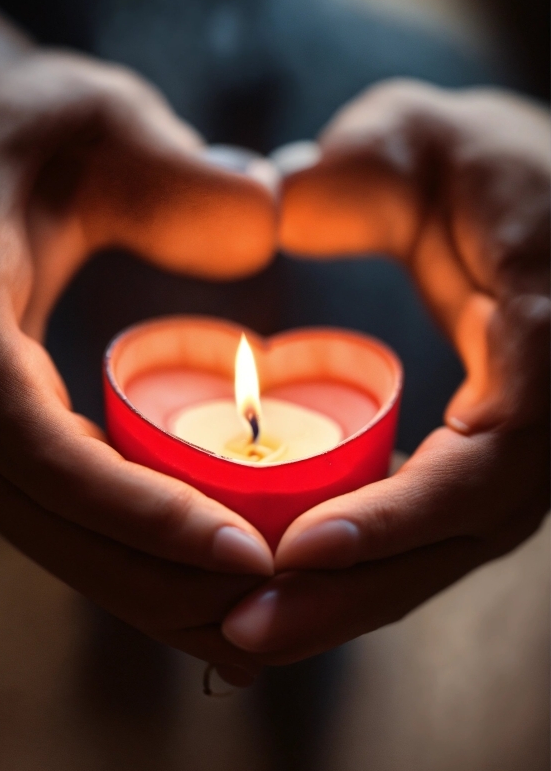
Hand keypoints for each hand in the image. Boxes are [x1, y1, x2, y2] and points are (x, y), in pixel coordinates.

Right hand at [0, 3, 275, 680]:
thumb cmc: (7, 125)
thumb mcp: (88, 117)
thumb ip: (171, 168)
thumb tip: (267, 220)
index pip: (41, 453)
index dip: (139, 516)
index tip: (247, 555)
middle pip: (51, 527)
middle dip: (158, 581)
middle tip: (271, 610)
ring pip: (54, 536)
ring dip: (149, 586)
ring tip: (252, 613)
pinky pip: (60, 511)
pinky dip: (131, 548)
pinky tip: (202, 562)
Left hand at [222, 79, 549, 663]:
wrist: (544, 199)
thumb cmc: (489, 164)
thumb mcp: (423, 138)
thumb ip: (359, 168)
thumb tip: (274, 209)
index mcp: (546, 340)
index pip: (488, 462)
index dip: (400, 518)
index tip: (296, 549)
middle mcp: (546, 414)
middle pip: (464, 539)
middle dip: (359, 595)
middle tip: (249, 632)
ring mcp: (525, 445)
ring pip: (450, 551)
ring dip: (356, 600)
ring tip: (254, 630)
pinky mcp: (488, 457)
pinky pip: (436, 529)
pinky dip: (371, 564)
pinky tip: (298, 580)